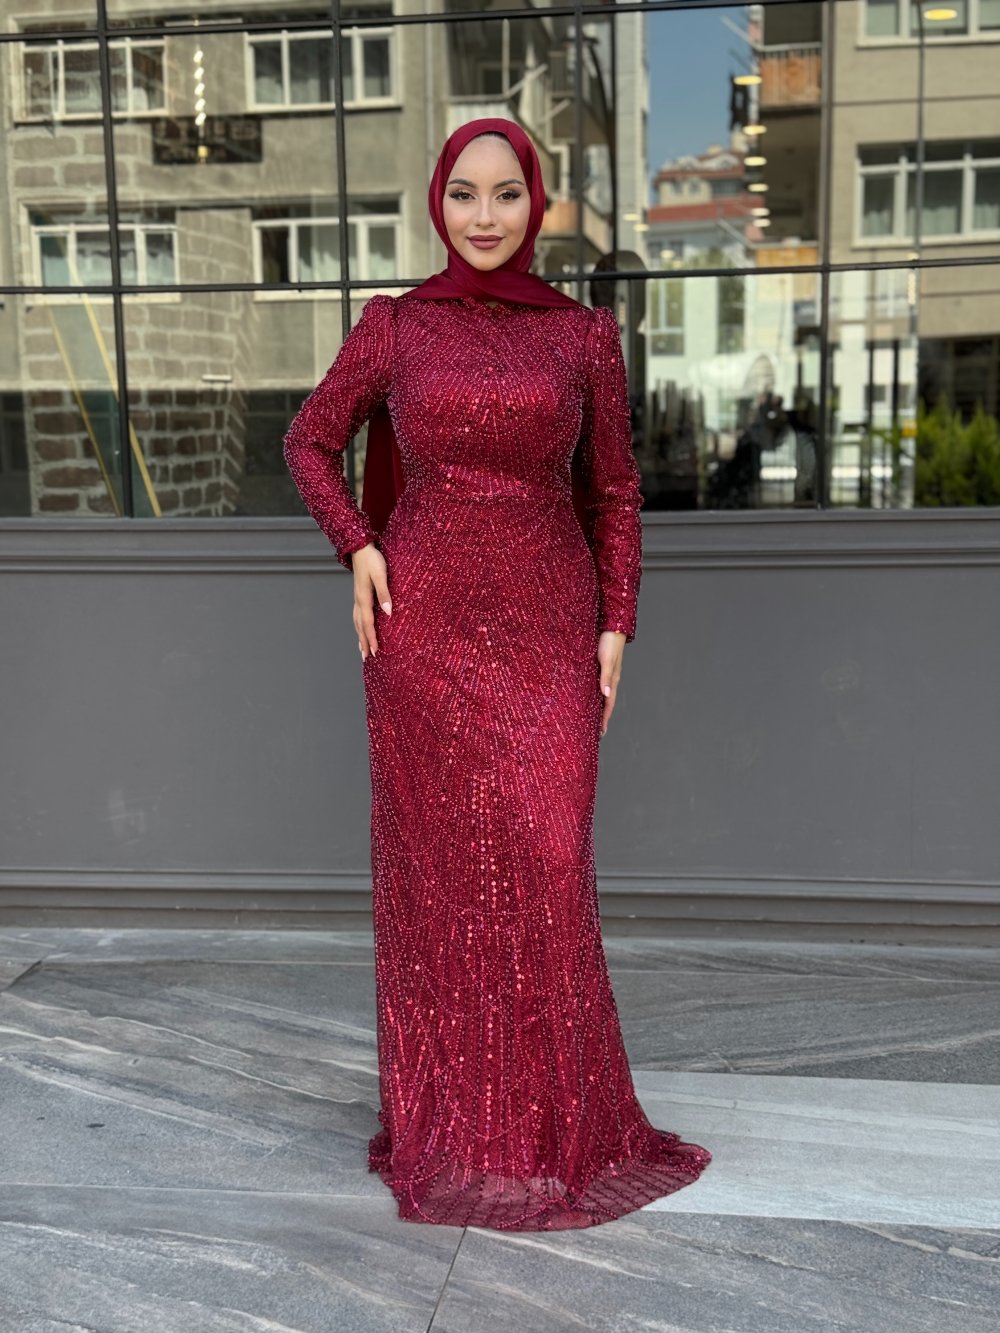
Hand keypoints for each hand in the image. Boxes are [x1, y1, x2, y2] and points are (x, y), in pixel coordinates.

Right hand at [351, 543, 391, 660]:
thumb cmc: (373, 560)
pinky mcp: (359, 594)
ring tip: (362, 650)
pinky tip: (361, 629)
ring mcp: (357, 598)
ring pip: (357, 622)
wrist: (360, 548)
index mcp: (364, 598)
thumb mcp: (381, 575)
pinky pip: (357, 615)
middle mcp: (358, 601)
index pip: (368, 624)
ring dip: (360, 637)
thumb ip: (384, 594)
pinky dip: (359, 626)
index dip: (372, 639)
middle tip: (367, 658)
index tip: (376, 652)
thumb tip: (388, 612)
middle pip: (360, 626)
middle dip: (364, 643)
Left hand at [597, 630, 626, 736]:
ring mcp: (606, 673)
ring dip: (598, 706)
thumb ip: (606, 677)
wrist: (612, 626)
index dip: (604, 718)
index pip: (608, 704)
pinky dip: (594, 693)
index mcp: (613, 679)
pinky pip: (597, 684)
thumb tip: (606, 695)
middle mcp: (610, 678)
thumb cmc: (609, 642)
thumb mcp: (607, 660)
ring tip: (592, 717)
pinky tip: (588, 695)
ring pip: (602, 694)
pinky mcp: (601, 666)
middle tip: (596, 731)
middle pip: (606, 702)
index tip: (601, 732)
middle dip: (602, 716)